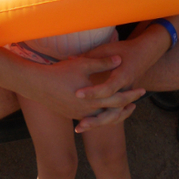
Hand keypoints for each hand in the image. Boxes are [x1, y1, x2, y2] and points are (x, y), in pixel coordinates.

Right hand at [17, 54, 143, 122]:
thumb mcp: (83, 63)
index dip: (131, 94)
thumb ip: (103, 62)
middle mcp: (88, 112)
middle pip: (114, 112)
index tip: (142, 89)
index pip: (119, 99)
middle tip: (138, 100)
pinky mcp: (72, 115)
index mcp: (93, 100)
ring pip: (104, 119)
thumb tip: (119, 59)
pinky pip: (92, 118)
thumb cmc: (60, 72)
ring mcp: (79, 116)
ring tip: (123, 107)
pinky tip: (104, 108)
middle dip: (127, 105)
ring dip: (115, 113)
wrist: (36, 85)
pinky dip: (102, 115)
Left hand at [73, 33, 168, 131]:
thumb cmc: (124, 49)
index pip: (106, 89)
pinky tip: (87, 123)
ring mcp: (125, 96)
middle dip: (94, 119)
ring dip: (96, 123)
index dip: (92, 92)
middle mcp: (125, 90)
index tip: (77, 94)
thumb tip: (70, 57)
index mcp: (122, 76)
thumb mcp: (106, 49)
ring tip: (79, 128)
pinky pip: (114, 115)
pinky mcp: (124, 99)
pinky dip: (102, 120)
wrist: (145, 53)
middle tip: (78, 125)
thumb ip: (90, 57)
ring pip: (113, 117)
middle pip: (111, 111)